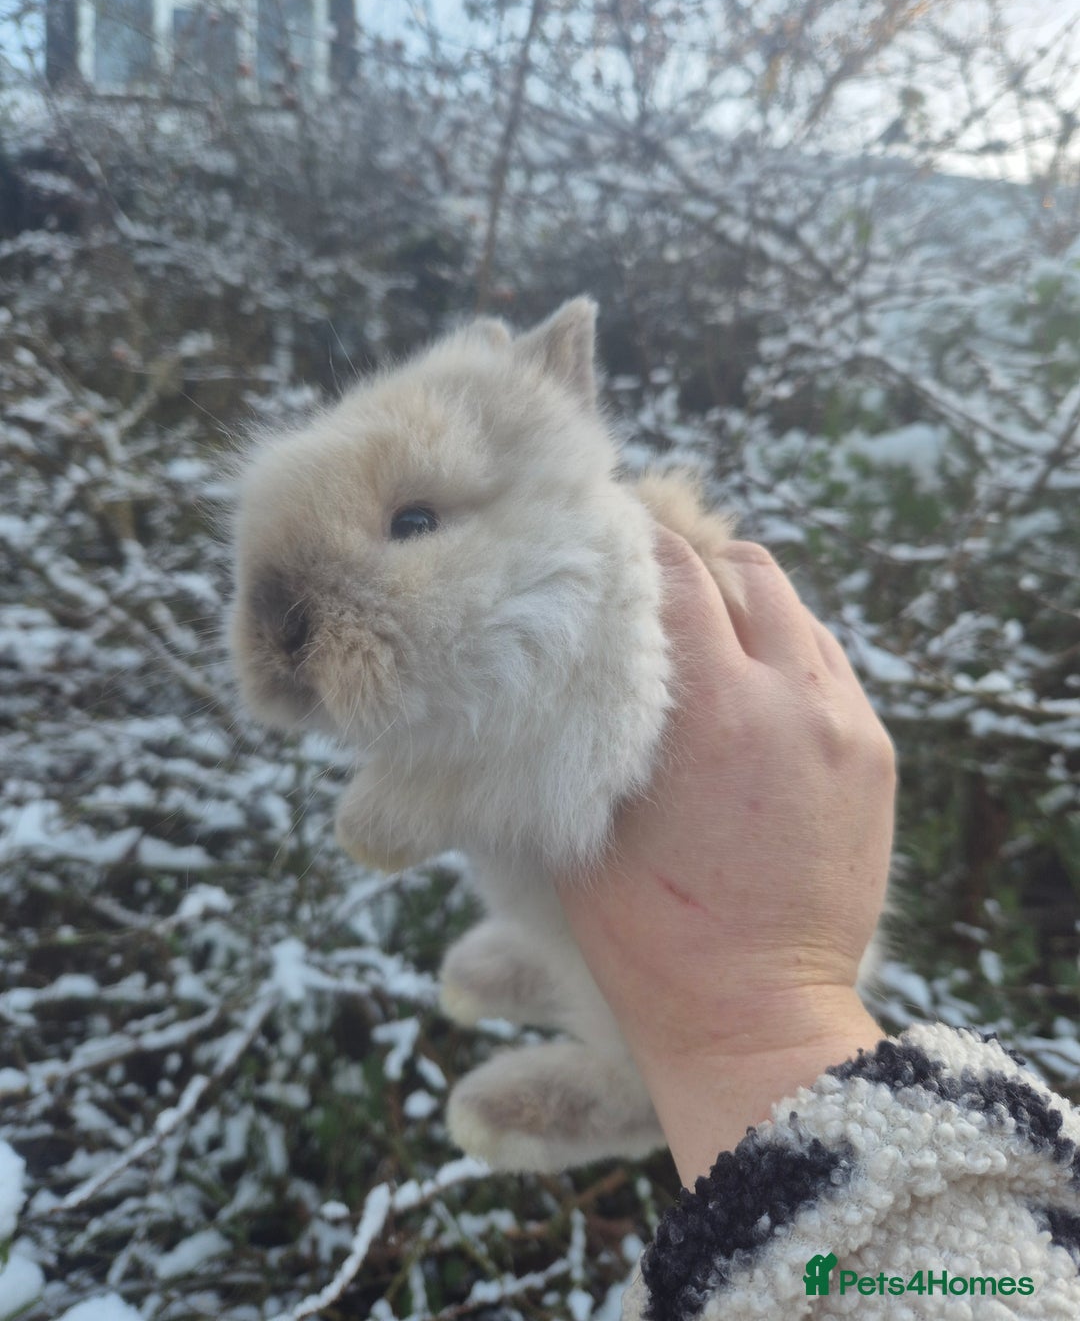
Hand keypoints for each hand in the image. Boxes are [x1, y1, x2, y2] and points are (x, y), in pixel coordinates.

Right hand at [556, 530, 893, 1182]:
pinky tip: (749, 684)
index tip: (604, 526)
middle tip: (648, 572)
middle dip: (694, 558)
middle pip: (746, 569)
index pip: (675, 570)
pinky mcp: (873, 754)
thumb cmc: (647, 931)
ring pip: (796, 612)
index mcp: (714, 710)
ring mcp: (846, 724)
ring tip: (699, 628)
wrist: (756, 1013)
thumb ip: (583, 719)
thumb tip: (557, 651)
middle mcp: (793, 698)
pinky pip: (829, 665)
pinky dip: (787, 653)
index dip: (636, 534)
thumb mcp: (588, 817)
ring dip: (745, 604)